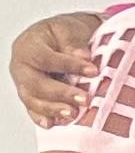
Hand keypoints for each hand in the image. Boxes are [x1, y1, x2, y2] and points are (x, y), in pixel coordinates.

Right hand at [13, 10, 99, 128]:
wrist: (57, 38)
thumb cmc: (62, 33)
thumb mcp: (69, 29)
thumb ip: (74, 42)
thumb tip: (84, 57)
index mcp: (29, 46)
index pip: (45, 58)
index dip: (69, 65)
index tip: (93, 71)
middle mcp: (22, 67)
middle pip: (36, 83)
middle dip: (60, 94)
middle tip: (84, 99)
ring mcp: (23, 83)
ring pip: (32, 100)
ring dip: (53, 109)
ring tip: (73, 114)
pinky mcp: (30, 96)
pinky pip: (33, 110)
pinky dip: (43, 118)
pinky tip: (55, 124)